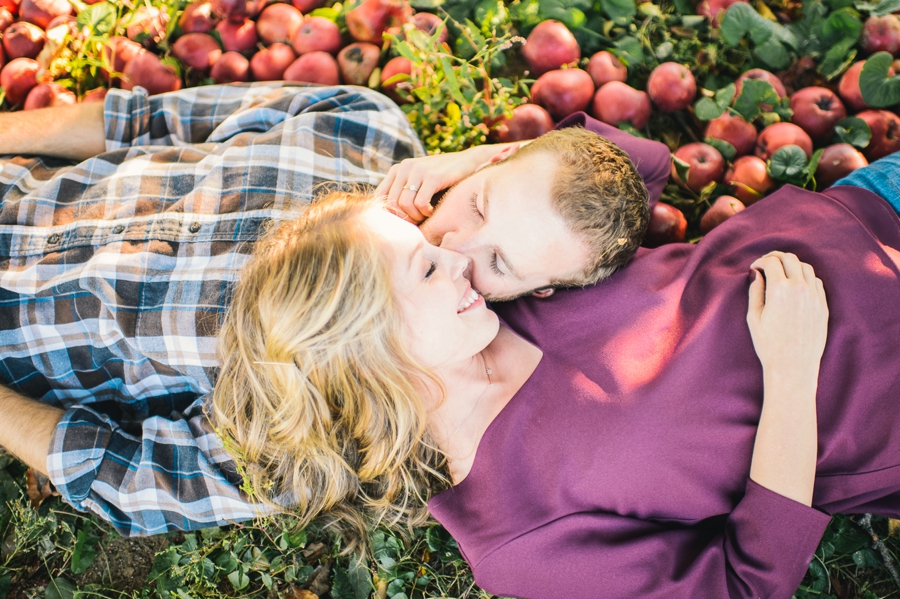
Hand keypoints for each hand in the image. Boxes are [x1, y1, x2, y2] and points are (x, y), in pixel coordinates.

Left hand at [375, 143, 519, 222]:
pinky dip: (426, 212)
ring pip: (404, 204)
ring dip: (416, 216)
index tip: (405, 219)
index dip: (390, 213)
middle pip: (392, 204)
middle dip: (404, 217)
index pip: (380, 197)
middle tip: (418, 221)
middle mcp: (405, 167)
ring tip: (426, 215)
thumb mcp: (419, 183)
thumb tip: (386, 221)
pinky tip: (433, 210)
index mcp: (397, 169)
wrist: (470, 161)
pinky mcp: (434, 176)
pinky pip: (420, 203)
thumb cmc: (443, 179)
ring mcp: (419, 170)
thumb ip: (403, 194)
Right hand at [747, 251, 828, 373]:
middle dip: (775, 257)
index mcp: (780, 290)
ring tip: (781, 273)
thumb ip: (755, 291)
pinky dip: (804, 277)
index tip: (754, 268)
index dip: (759, 261)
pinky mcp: (823, 306)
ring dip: (791, 265)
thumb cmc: (769, 345)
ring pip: (805, 267)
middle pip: (790, 258)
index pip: (771, 262)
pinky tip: (795, 285)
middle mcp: (800, 288)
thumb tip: (756, 274)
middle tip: (766, 263)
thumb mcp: (754, 317)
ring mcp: (815, 296)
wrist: (793, 366)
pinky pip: (816, 282)